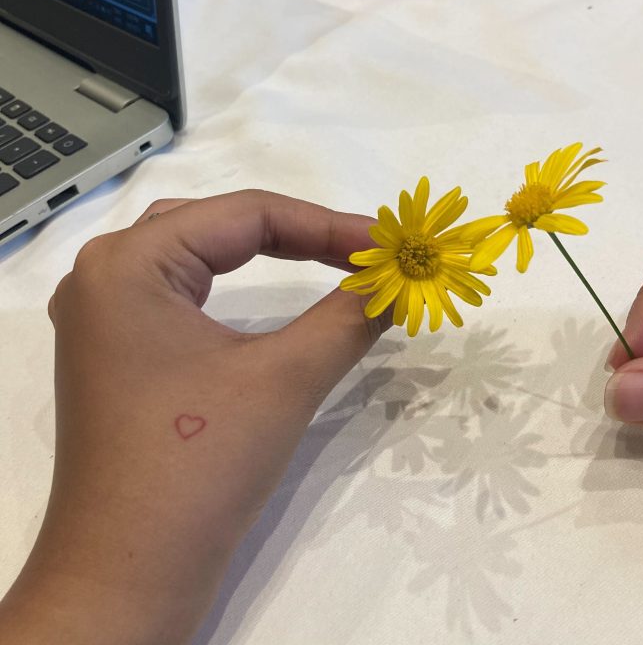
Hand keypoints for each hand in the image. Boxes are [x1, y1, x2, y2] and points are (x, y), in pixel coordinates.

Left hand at [0, 191, 379, 644]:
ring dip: (262, 252)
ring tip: (326, 257)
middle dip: (297, 234)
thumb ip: (347, 316)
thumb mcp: (284, 380)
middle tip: (363, 253)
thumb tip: (395, 281)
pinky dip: (230, 285)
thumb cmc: (198, 465)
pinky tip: (264, 292)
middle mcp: (102, 273)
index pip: (245, 214)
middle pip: (216, 223)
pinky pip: (177, 291)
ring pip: (194, 252)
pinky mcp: (111, 351)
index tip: (390, 245)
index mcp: (129, 262)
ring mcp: (100, 314)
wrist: (127, 576)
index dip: (327, 225)